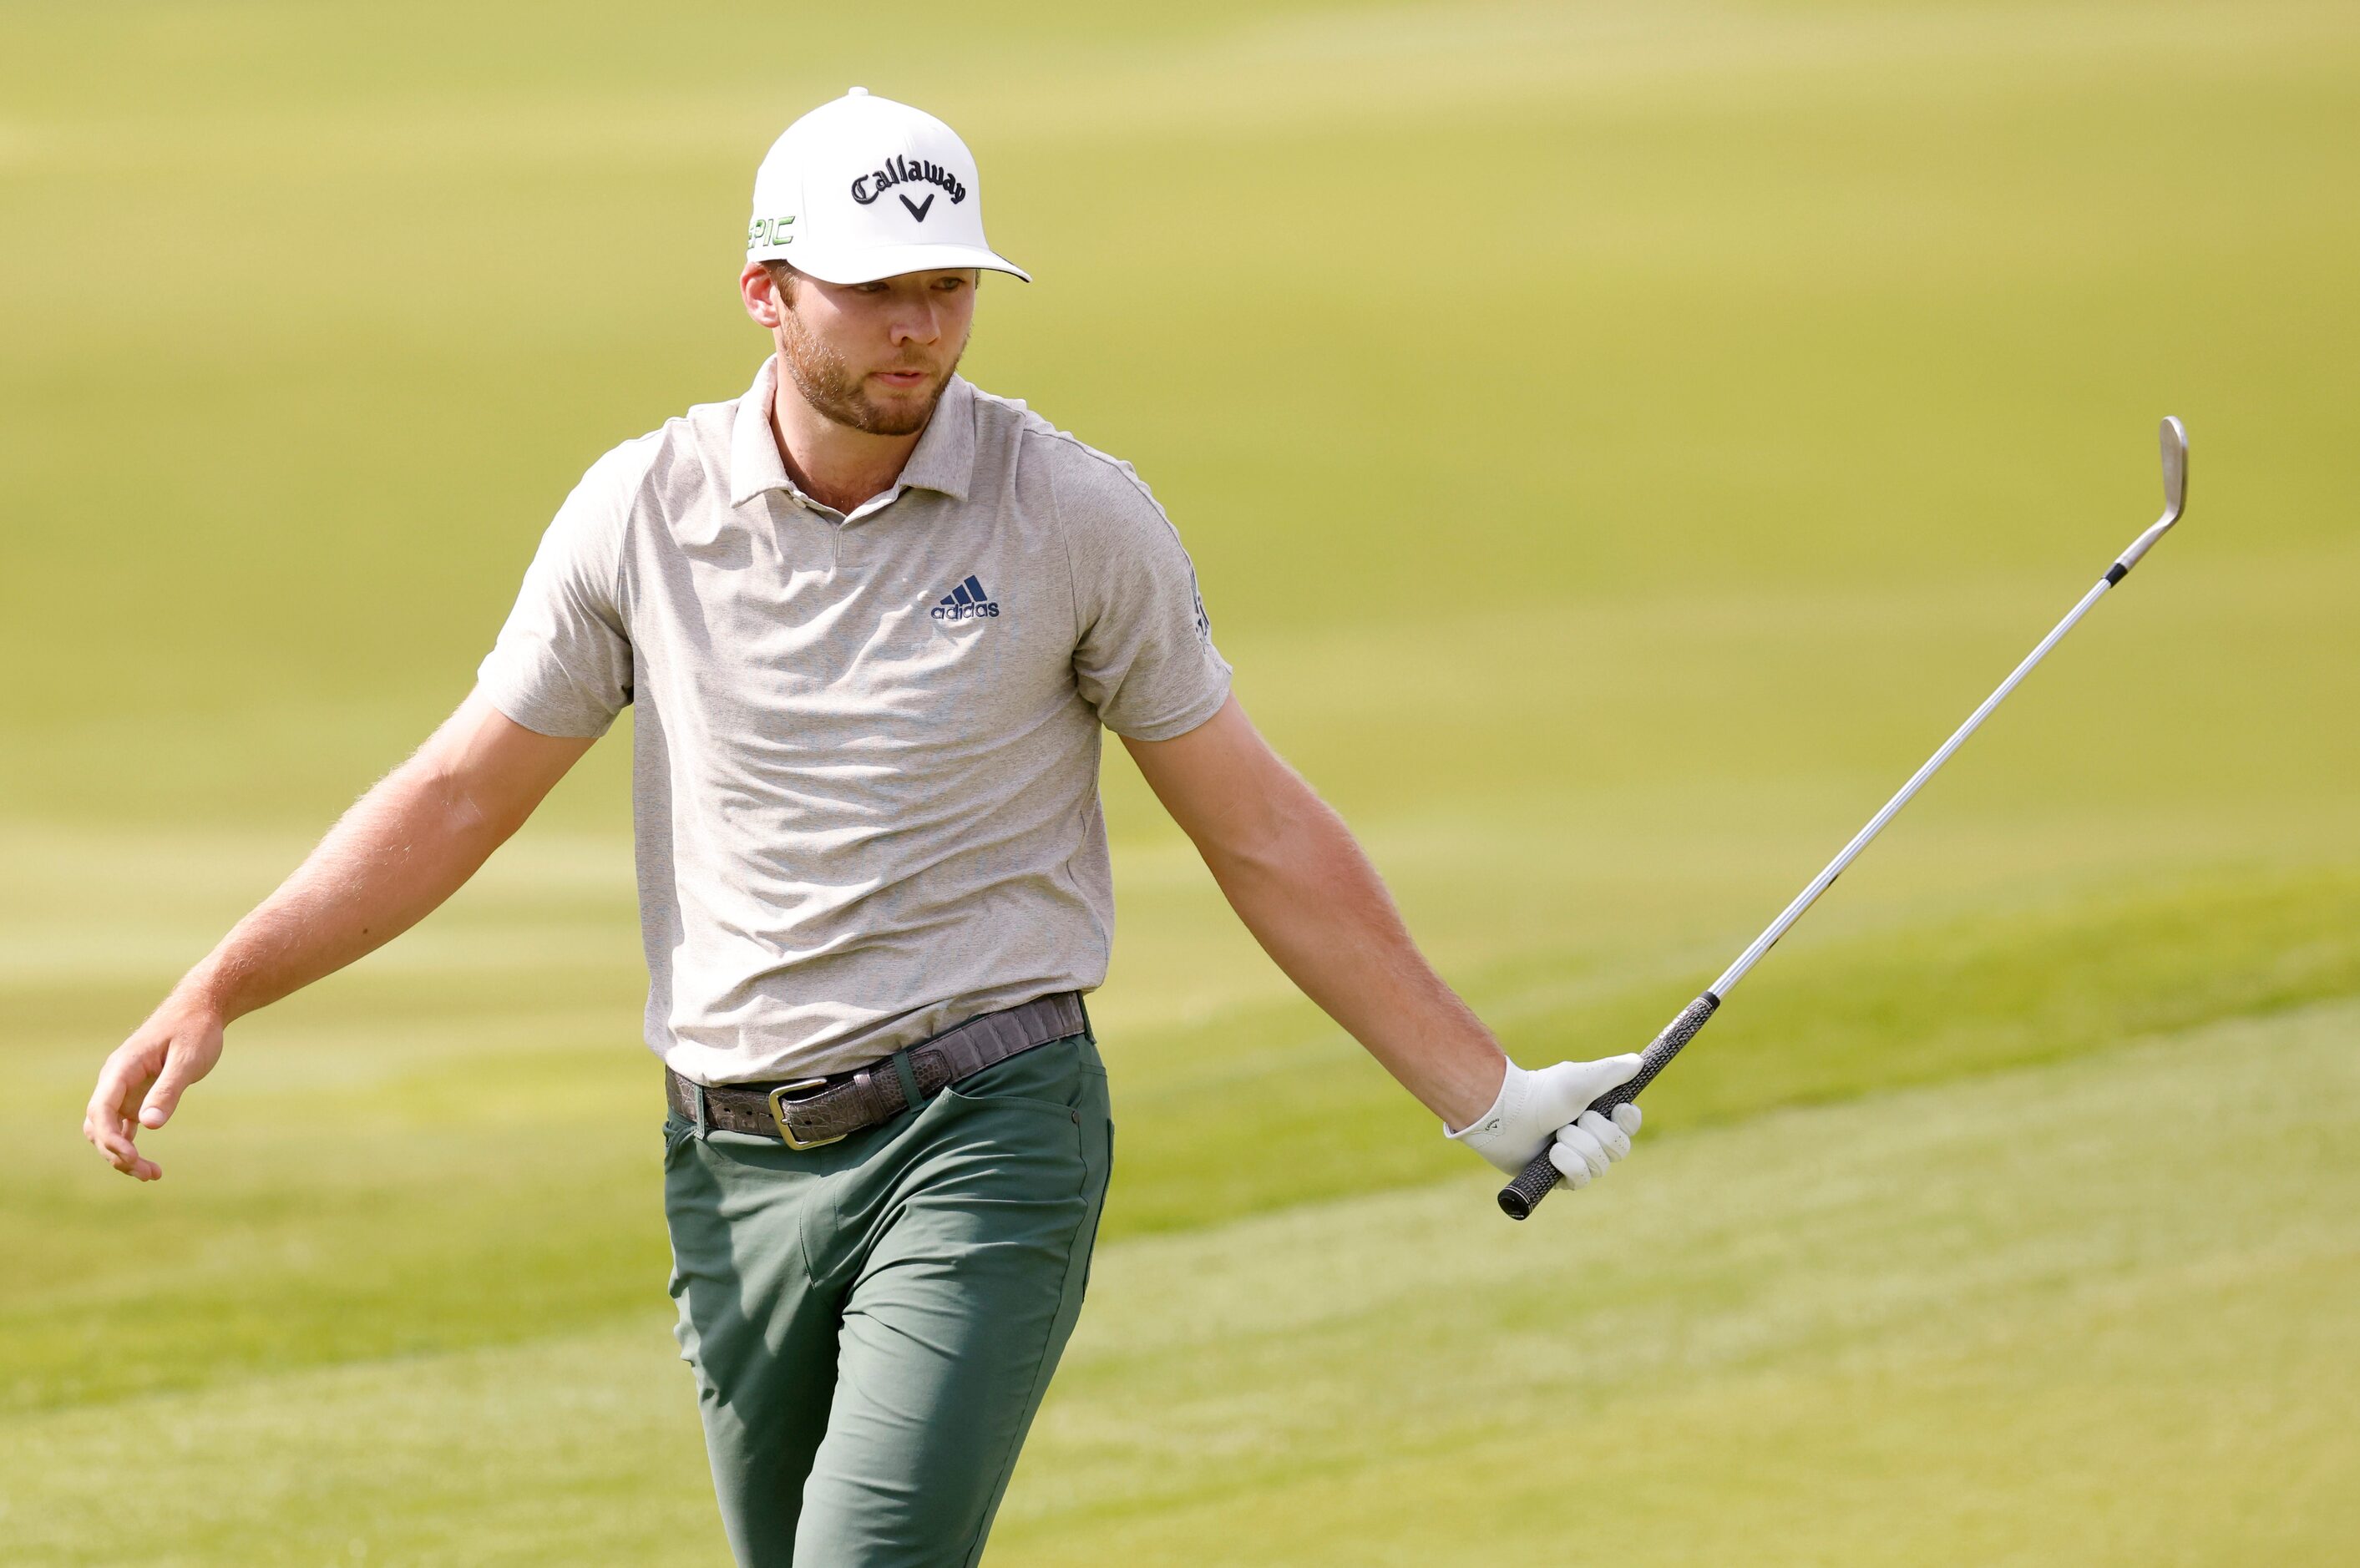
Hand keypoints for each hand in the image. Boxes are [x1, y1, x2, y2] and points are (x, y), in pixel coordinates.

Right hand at [83, 996, 224, 1180]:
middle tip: (148, 1173)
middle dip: (116, 1152)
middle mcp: (115, 1079)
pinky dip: (130, 1144)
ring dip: (121, 1153)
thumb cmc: (195, 1030)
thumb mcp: (188, 1059)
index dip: (109, 1137)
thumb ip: (169, 1089)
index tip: (131, 1157)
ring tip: (151, 1174)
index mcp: (122, 1067)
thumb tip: (148, 1125)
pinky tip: (146, 1165)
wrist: (200, 1009)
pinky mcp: (135, 1094)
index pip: (100, 1108)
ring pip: (108, 1129)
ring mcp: (123, 1088)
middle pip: (99, 1124)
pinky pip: (122, 1125)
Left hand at [1446, 1054, 1645, 1185]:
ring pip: (1601, 1166)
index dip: (1627, 1121)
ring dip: (1579, 1147)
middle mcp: (1589, 1137)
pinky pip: (1582, 1180)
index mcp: (1596, 1112)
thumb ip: (1612, 1072)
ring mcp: (1575, 1158)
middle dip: (1597, 1134)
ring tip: (1555, 1136)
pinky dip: (1569, 1165)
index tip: (1618, 1111)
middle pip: (1620, 1148)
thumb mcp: (1580, 1078)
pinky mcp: (1559, 1178)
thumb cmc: (1541, 1093)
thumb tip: (1639, 1061)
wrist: (1505, 1116)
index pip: (1629, 1125)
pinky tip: (1552, 1155)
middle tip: (1574, 1120)